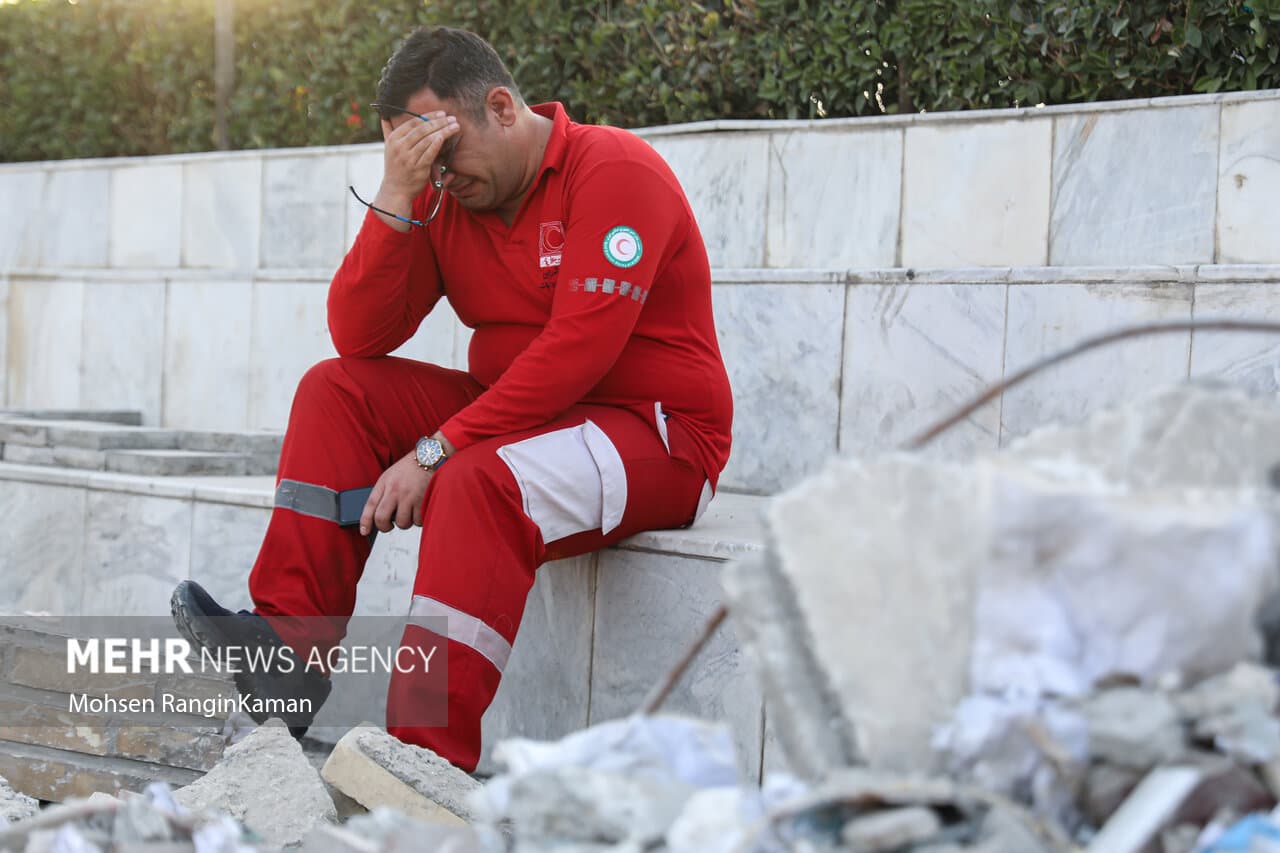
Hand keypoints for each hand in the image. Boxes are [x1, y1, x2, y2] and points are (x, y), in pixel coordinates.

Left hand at [360, 451, 431, 535]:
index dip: (365, 521)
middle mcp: (395, 490)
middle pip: (382, 518)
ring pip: (402, 523)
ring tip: (409, 513)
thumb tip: (380, 513)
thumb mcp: (391, 475)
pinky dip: (419, 519)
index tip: (364, 531)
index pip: (370, 505)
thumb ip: (385, 491)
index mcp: (385, 482)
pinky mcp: (422, 501)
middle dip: (384, 527)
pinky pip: (417, 521)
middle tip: (389, 526)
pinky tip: (419, 510)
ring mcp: (408, 496)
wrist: (430, 457)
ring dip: (405, 522)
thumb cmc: (411, 467)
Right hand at [372, 112, 458, 229]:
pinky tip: (444, 137)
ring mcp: (409, 158)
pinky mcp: (418, 168)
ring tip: (455, 126)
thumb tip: (384, 115)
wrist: (395, 190)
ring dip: (443, 131)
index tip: (441, 113)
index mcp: (393, 139)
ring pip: (428, 140)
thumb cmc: (395, 167)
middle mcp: (400, 146)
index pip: (413, 123)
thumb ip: (388, 130)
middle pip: (422, 129)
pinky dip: (436, 144)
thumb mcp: (388, 147)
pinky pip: (429, 154)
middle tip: (452, 118)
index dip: (428, 116)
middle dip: (439, 122)